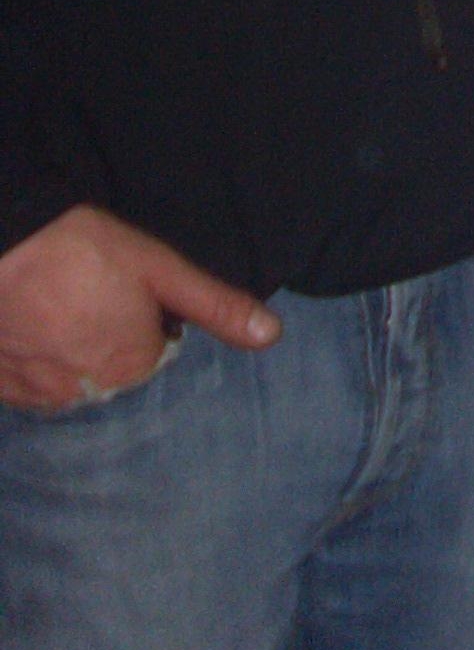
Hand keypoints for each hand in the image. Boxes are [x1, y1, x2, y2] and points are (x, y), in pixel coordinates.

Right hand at [0, 204, 278, 412]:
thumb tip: (272, 336)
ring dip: (72, 353)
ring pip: (74, 378)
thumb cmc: (82, 251)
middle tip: (91, 293)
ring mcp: (42, 399)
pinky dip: (37, 362)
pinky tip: (33, 325)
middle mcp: (91, 396)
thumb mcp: (161, 268)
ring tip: (61, 306)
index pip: (157, 352)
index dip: (147, 317)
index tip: (127, 291)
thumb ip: (215, 306)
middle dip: (110, 338)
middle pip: (115, 369)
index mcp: (135, 368)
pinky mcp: (5, 393)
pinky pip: (34, 384)